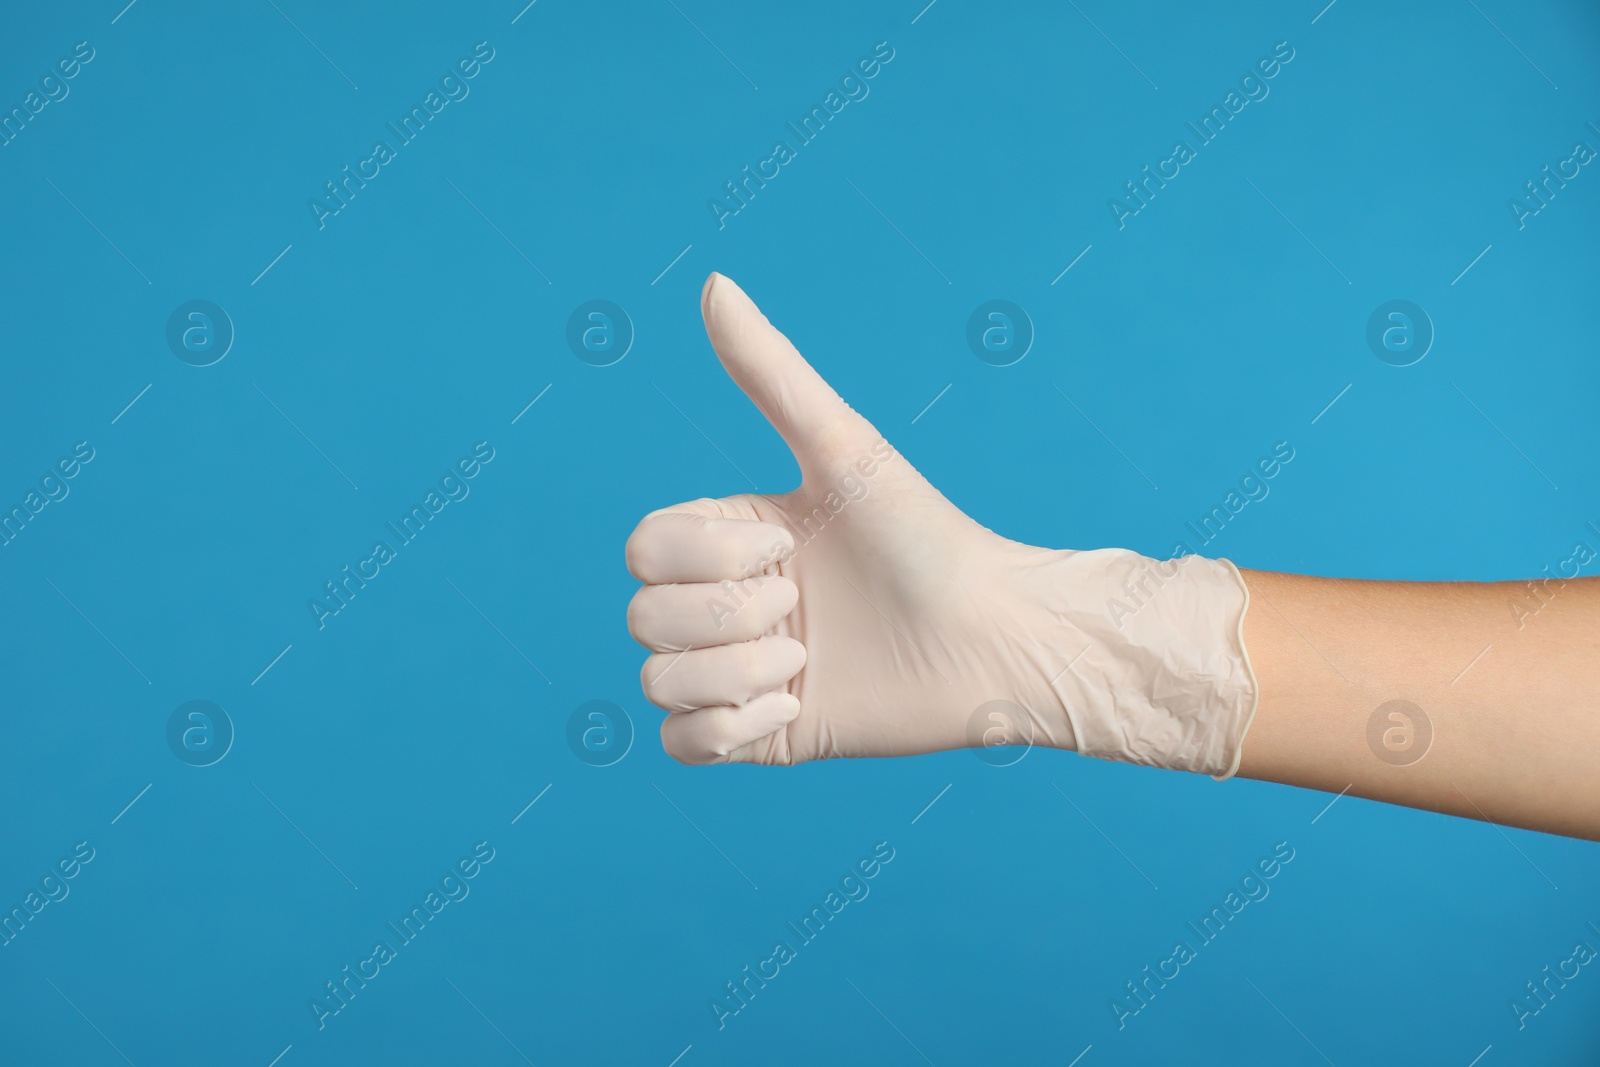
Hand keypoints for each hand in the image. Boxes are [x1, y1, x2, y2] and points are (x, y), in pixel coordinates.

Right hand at [624, 274, 1254, 770]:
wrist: (996, 639)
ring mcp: (741, 670)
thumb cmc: (929, 537)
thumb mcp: (845, 451)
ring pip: (655, 683)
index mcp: (731, 536)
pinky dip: (727, 730)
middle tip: (802, 613)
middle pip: (641, 618)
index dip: (703, 555)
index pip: (642, 548)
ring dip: (732, 675)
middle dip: (723, 618)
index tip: (787, 546)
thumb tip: (715, 283)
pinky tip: (796, 710)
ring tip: (805, 664)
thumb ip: (772, 373)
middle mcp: (728, 602)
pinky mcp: (764, 735)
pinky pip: (681, 745)